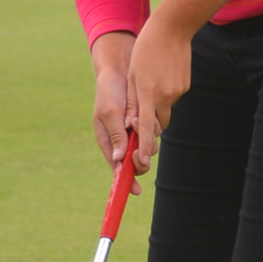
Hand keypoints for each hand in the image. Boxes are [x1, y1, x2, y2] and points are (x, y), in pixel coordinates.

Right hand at [90, 31, 139, 191]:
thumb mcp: (109, 113)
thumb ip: (116, 136)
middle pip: (137, 162)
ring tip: (134, 118)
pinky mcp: (146, 123)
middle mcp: (122, 142)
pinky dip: (152, 126)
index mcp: (108, 143)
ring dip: (145, 138)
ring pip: (149, 148)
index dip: (126, 181)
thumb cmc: (109, 92)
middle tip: (138, 151)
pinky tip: (141, 113)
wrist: (120, 71)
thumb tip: (118, 161)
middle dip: (141, 159)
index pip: (118, 168)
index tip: (135, 190)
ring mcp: (135, 133)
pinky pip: (155, 132)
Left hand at [126, 12, 192, 172]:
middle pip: (158, 124)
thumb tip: (131, 124)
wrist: (172, 29)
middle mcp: (165, 96)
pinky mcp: (185, 86)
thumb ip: (132, 102)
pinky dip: (166, 93)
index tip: (142, 161)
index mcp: (148, 94)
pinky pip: (172, 98)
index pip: (146, 128)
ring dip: (157, 105)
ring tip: (152, 82)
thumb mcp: (132, 75)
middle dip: (151, 125)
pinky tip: (163, 74)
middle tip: (141, 117)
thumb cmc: (145, 50)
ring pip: (165, 110)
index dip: (144, 147)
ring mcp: (177, 92)